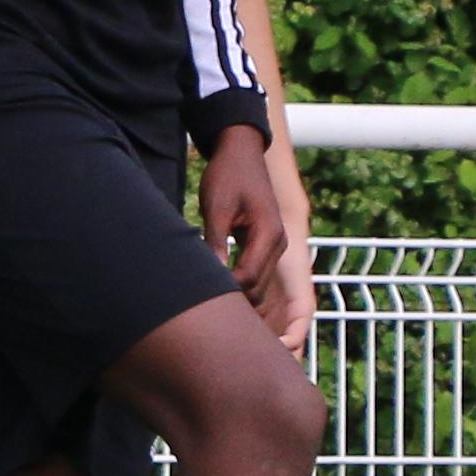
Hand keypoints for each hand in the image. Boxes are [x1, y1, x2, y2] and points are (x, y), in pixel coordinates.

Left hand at [206, 125, 313, 348]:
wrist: (241, 154)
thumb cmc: (227, 176)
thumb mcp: (216, 206)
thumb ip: (215, 240)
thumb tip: (211, 273)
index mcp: (269, 235)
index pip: (247, 279)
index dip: (223, 293)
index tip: (197, 303)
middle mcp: (278, 244)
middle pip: (256, 290)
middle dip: (233, 304)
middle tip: (199, 321)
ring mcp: (274, 247)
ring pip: (258, 287)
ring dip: (237, 299)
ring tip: (207, 316)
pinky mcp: (265, 246)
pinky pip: (256, 276)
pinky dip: (239, 288)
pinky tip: (218, 297)